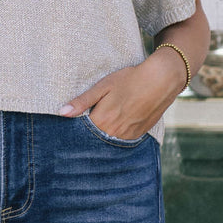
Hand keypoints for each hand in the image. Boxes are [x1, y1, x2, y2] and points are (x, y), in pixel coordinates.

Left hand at [59, 48, 186, 139]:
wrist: (161, 80)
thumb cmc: (130, 79)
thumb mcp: (103, 86)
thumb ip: (82, 101)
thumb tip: (61, 113)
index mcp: (102, 120)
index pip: (81, 133)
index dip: (74, 131)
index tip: (68, 129)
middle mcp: (114, 132)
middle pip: (94, 140)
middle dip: (87, 136)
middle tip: (84, 129)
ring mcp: (128, 135)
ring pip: (108, 142)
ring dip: (102, 137)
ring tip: (101, 125)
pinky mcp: (139, 134)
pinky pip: (122, 141)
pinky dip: (115, 137)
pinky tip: (113, 127)